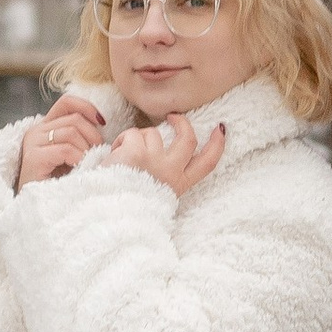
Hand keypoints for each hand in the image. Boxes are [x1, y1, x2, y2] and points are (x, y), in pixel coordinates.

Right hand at [16, 94, 108, 186]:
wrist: (39, 207)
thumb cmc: (59, 182)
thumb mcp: (72, 154)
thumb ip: (79, 136)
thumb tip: (101, 122)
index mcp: (46, 127)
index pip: (67, 102)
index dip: (87, 107)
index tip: (102, 122)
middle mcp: (36, 130)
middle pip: (74, 119)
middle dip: (92, 136)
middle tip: (96, 154)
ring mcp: (33, 142)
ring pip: (71, 133)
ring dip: (86, 150)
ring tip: (86, 165)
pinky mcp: (33, 157)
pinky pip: (66, 150)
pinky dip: (78, 159)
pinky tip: (78, 170)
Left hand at [98, 110, 225, 195]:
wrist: (110, 214)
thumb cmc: (128, 203)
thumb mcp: (155, 193)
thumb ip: (164, 174)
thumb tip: (164, 148)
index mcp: (178, 184)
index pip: (208, 162)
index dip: (217, 144)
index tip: (220, 129)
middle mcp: (170, 171)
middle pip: (188, 138)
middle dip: (182, 123)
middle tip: (173, 117)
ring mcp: (155, 160)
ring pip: (152, 133)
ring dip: (137, 138)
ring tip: (125, 155)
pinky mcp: (136, 152)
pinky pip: (131, 134)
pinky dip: (121, 141)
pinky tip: (115, 154)